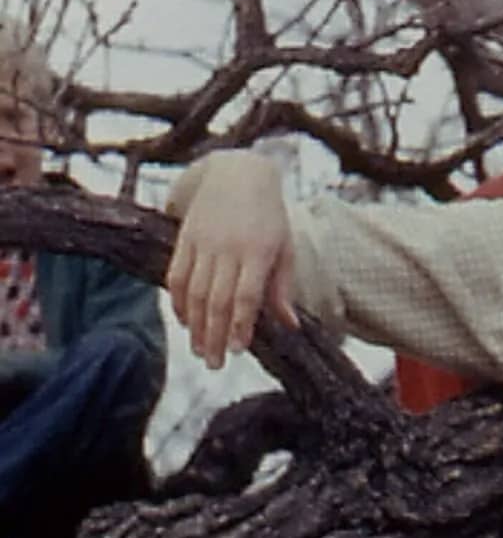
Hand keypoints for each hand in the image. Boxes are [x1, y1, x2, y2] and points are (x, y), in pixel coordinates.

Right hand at [165, 152, 297, 369]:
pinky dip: (179, 302)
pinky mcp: (184, 238)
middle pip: (218, 300)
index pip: (246, 296)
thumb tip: (290, 325)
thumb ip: (282, 288)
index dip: (241, 325)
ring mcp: (203, 243)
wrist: (237, 173)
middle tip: (215, 364)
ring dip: (196, 326)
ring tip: (201, 351)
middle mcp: (228, 248)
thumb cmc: (269, 216)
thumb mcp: (285, 248)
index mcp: (258, 252)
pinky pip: (177, 276)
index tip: (239, 350)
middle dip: (215, 335)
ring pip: (195, 292)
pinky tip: (185, 323)